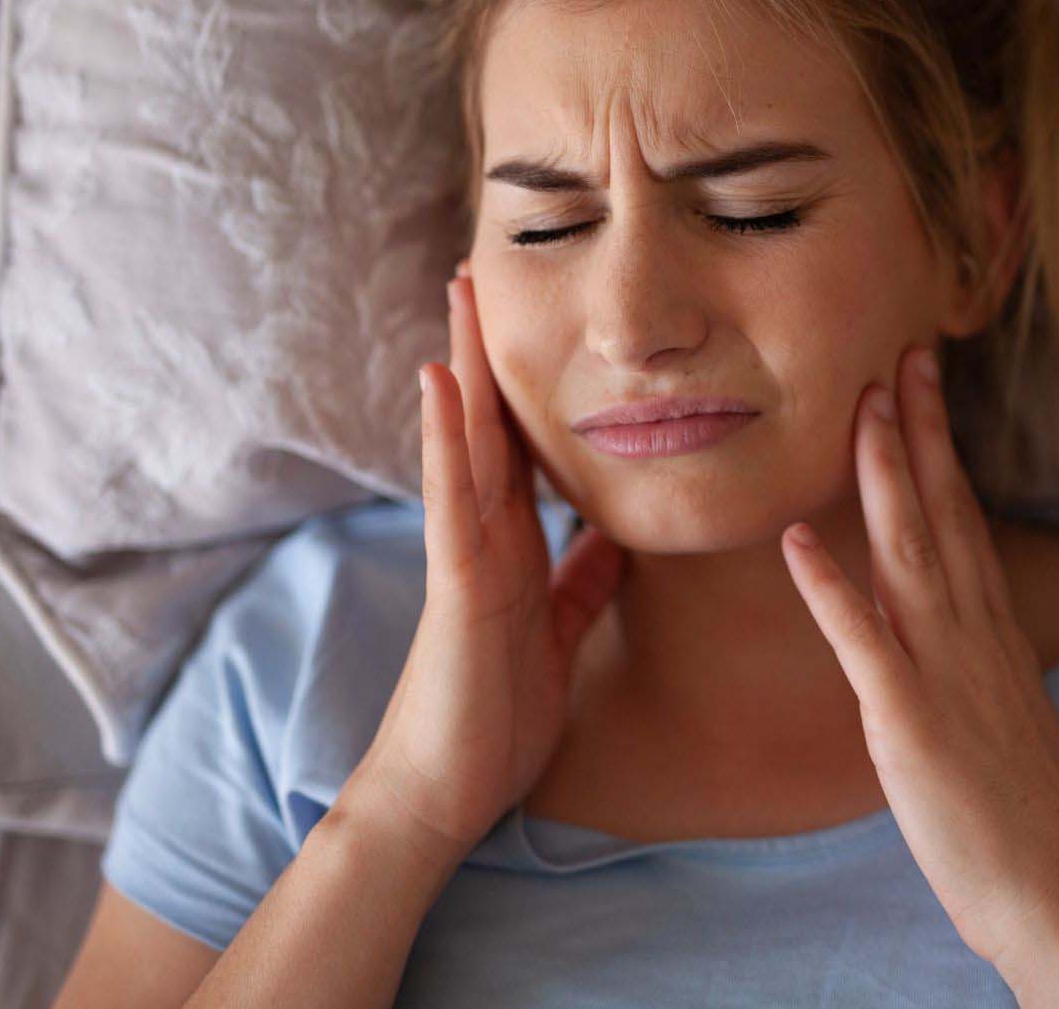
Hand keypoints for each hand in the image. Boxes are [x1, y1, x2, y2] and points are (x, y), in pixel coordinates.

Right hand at [346, 260, 625, 871]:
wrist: (449, 789)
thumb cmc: (497, 715)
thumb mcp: (559, 632)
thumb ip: (581, 581)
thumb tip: (616, 536)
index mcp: (513, 547)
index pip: (523, 449)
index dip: (530, 386)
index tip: (541, 321)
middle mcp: (484, 536)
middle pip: (490, 426)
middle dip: (489, 351)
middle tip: (487, 270)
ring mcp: (464, 553)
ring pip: (465, 443)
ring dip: (463, 365)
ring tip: (461, 291)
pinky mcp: (456, 583)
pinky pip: (453, 498)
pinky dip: (447, 438)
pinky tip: (442, 381)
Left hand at [778, 343, 1058, 972]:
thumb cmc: (1027, 819)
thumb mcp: (1002, 717)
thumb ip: (972, 664)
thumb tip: (949, 634)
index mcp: (993, 633)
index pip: (964, 517)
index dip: (940, 446)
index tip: (923, 382)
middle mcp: (973, 636)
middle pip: (942, 511)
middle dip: (917, 429)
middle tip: (898, 352)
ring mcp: (944, 673)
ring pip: (910, 552)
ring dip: (881, 476)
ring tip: (857, 407)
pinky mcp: (908, 723)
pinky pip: (863, 643)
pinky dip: (828, 587)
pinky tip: (794, 540)